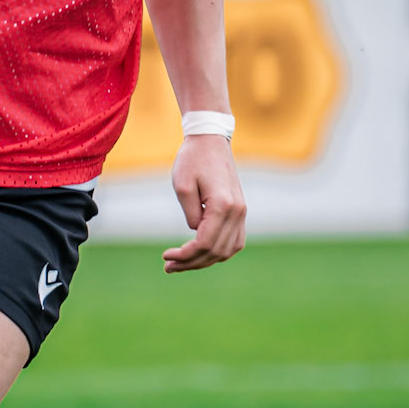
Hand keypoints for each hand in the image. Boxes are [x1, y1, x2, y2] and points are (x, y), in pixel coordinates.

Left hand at [163, 136, 246, 272]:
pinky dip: (219, 252)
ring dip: (205, 261)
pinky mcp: (240, 210)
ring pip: (227, 250)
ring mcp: (242, 212)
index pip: (204, 243)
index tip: (166, 257)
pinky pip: (234, 241)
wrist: (211, 140)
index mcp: (222, 205)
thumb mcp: (182, 185)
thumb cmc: (192, 160)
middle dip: (191, 263)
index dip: (184, 256)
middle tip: (168, 266)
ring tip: (181, 264)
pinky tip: (200, 255)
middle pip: (216, 251)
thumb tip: (195, 233)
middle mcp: (237, 211)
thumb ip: (190, 214)